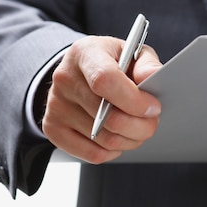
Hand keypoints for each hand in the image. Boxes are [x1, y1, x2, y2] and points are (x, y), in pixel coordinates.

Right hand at [42, 35, 161, 163]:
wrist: (80, 72)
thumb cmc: (111, 62)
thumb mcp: (132, 53)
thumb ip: (146, 64)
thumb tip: (152, 76)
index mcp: (85, 53)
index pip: (105, 80)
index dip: (134, 100)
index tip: (153, 108)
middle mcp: (65, 78)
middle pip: (107, 116)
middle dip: (140, 126)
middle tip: (152, 122)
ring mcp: (56, 105)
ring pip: (104, 139)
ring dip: (130, 140)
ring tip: (139, 129)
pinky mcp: (53, 128)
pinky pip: (92, 153)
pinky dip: (113, 151)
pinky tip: (119, 137)